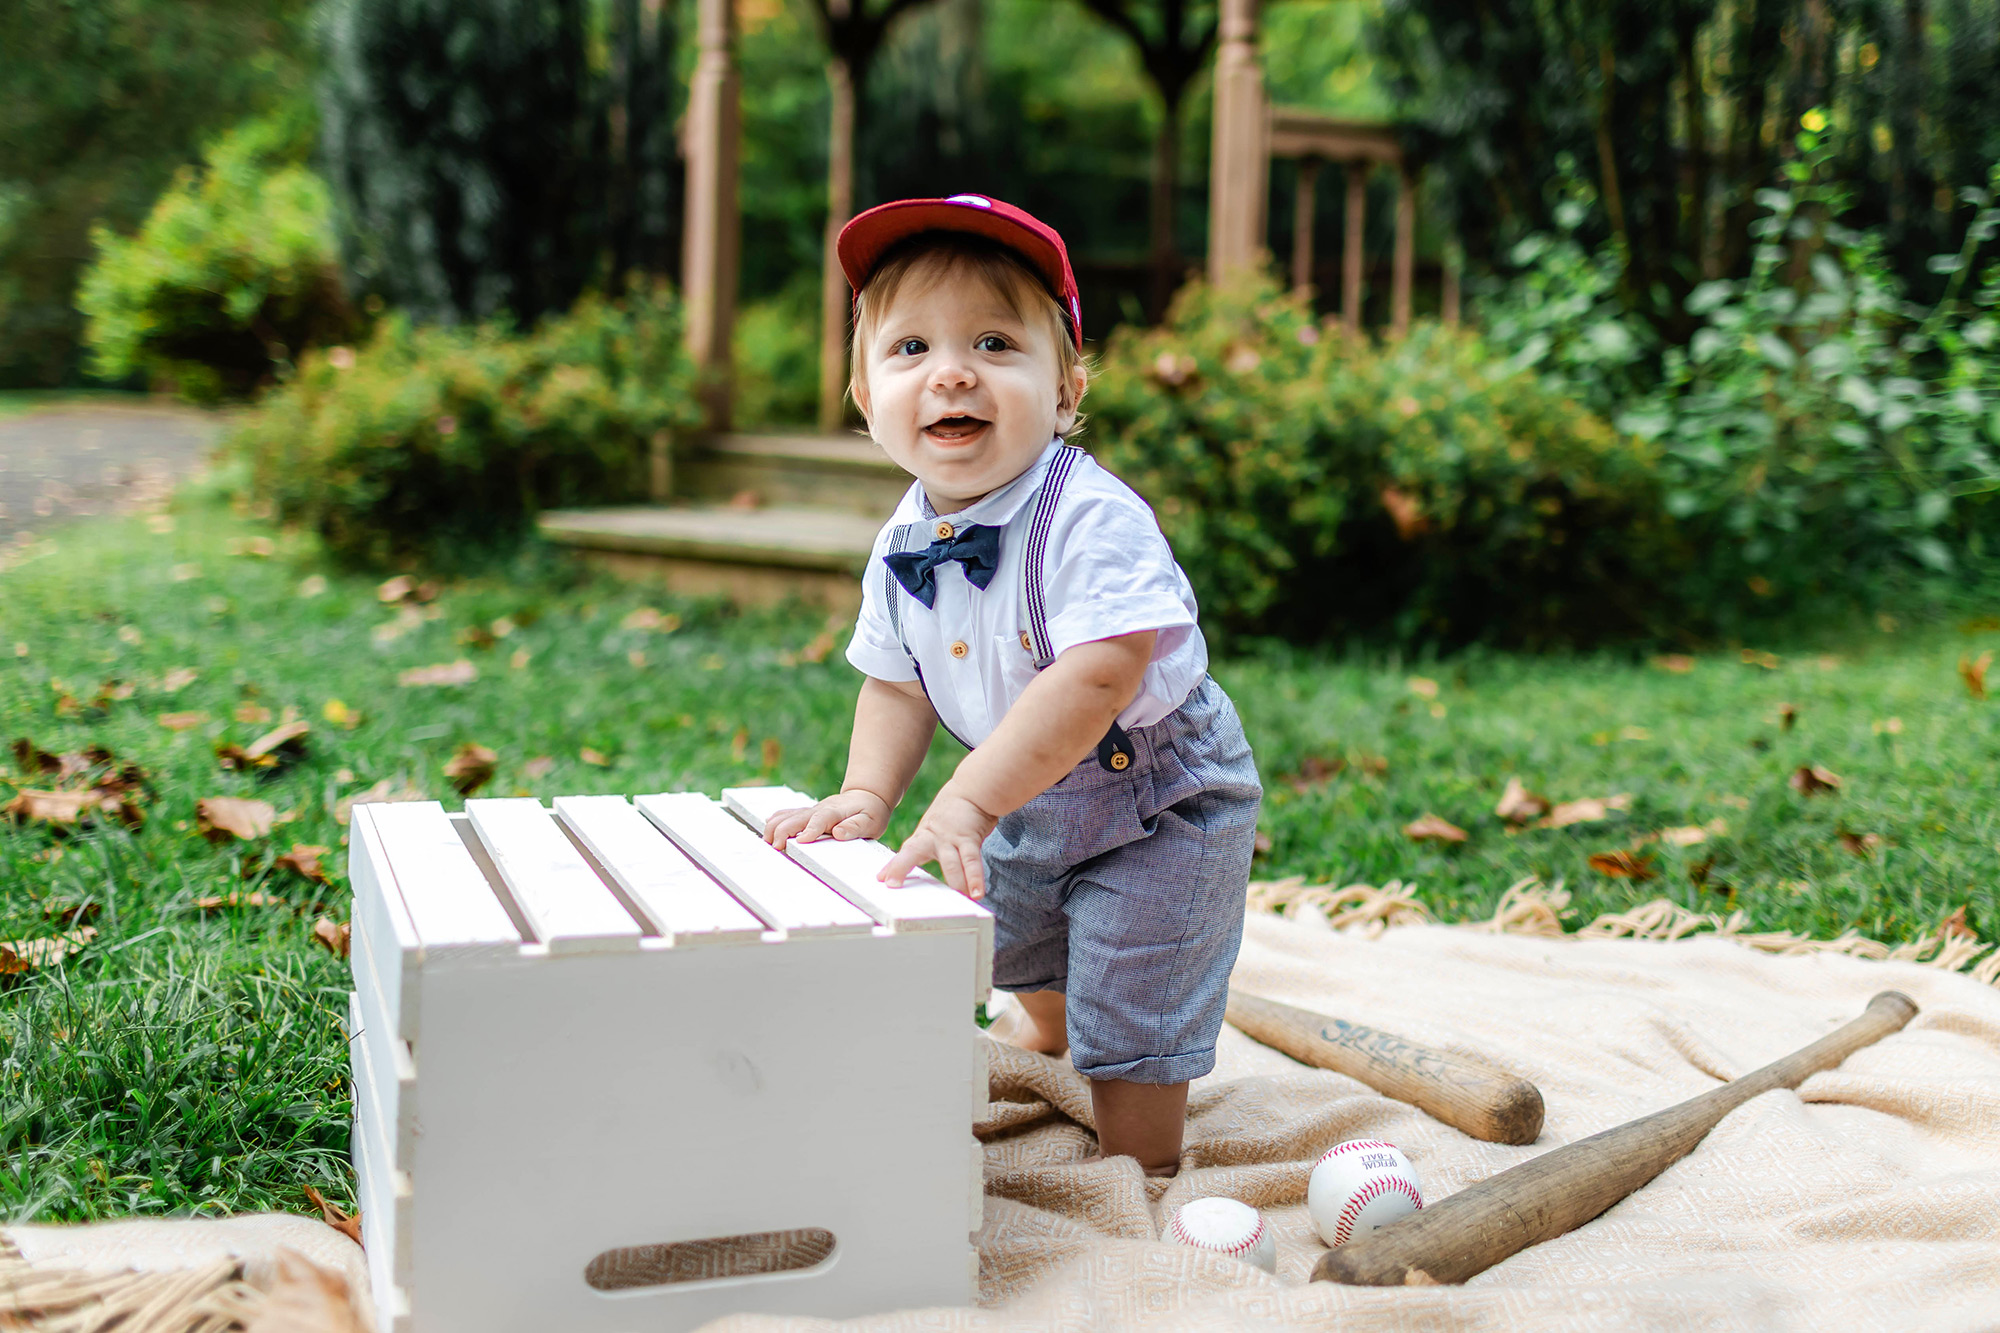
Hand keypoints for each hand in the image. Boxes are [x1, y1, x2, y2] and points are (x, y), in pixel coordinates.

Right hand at [763, 789, 889, 846]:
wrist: (867, 796)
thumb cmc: (870, 811)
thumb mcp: (870, 821)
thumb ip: (855, 827)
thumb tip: (838, 832)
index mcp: (835, 812)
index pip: (820, 820)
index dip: (810, 830)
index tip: (801, 841)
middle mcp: (818, 809)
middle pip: (795, 817)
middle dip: (783, 831)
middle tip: (777, 848)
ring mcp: (810, 810)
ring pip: (786, 815)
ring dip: (774, 828)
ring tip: (768, 844)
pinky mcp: (806, 813)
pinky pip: (785, 814)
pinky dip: (774, 822)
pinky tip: (767, 832)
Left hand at [879, 787, 998, 897]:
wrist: (971, 792)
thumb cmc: (951, 815)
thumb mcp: (932, 829)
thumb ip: (924, 847)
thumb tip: (910, 867)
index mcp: (923, 837)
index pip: (904, 852)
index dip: (893, 866)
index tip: (881, 879)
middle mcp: (933, 837)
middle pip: (913, 853)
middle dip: (901, 867)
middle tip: (892, 884)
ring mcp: (951, 838)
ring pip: (950, 862)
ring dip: (955, 882)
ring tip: (956, 899)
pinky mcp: (969, 838)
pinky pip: (972, 861)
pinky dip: (975, 878)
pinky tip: (977, 893)